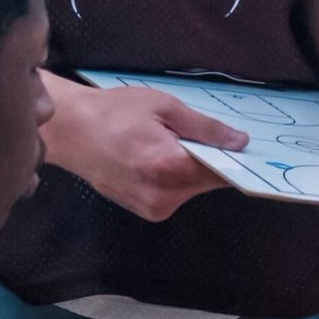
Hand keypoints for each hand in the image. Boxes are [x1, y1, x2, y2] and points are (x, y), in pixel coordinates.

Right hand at [39, 76, 248, 220]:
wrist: (73, 132)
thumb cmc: (115, 111)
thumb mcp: (164, 106)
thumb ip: (205, 127)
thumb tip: (240, 141)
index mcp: (169, 166)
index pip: (220, 171)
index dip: (235, 158)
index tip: (245, 146)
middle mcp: (163, 196)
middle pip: (207, 181)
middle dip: (209, 159)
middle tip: (196, 132)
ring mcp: (153, 208)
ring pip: (191, 189)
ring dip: (191, 168)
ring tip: (169, 141)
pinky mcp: (145, 212)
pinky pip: (175, 194)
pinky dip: (175, 177)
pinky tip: (158, 156)